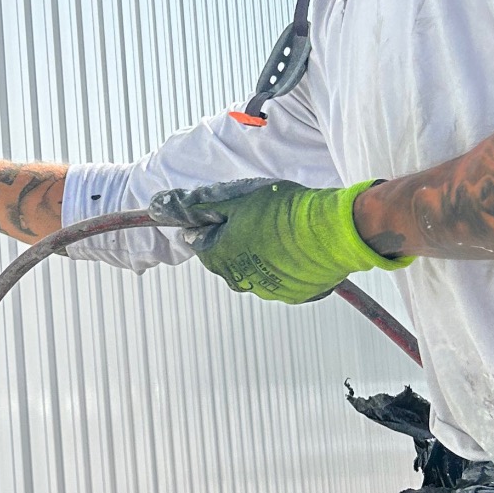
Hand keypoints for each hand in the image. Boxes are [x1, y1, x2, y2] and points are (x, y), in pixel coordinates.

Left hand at [149, 177, 411, 303]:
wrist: (335, 230)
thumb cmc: (283, 210)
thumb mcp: (233, 198)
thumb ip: (195, 205)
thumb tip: (158, 207)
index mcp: (219, 257)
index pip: (202, 240)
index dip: (216, 221)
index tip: (234, 210)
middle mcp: (240, 281)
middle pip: (228, 257)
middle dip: (238, 238)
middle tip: (261, 216)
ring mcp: (269, 291)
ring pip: (256, 268)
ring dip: (263, 252)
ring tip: (285, 229)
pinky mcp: (297, 294)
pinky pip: (283, 278)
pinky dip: (287, 264)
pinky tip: (300, 245)